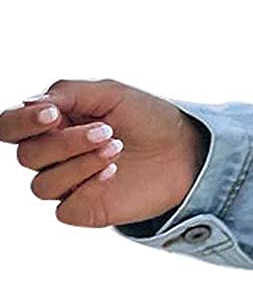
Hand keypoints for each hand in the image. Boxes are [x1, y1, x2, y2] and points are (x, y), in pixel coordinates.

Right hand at [1, 77, 208, 228]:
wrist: (184, 150)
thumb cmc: (146, 118)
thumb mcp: (109, 94)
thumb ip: (67, 93)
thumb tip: (30, 103)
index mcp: (50, 125)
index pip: (10, 127)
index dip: (22, 122)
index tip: (54, 113)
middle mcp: (52, 156)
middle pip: (27, 156)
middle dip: (64, 142)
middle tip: (105, 131)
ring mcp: (67, 185)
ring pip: (42, 184)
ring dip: (78, 164)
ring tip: (115, 148)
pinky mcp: (84, 209)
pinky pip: (63, 209)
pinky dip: (85, 189)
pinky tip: (112, 174)